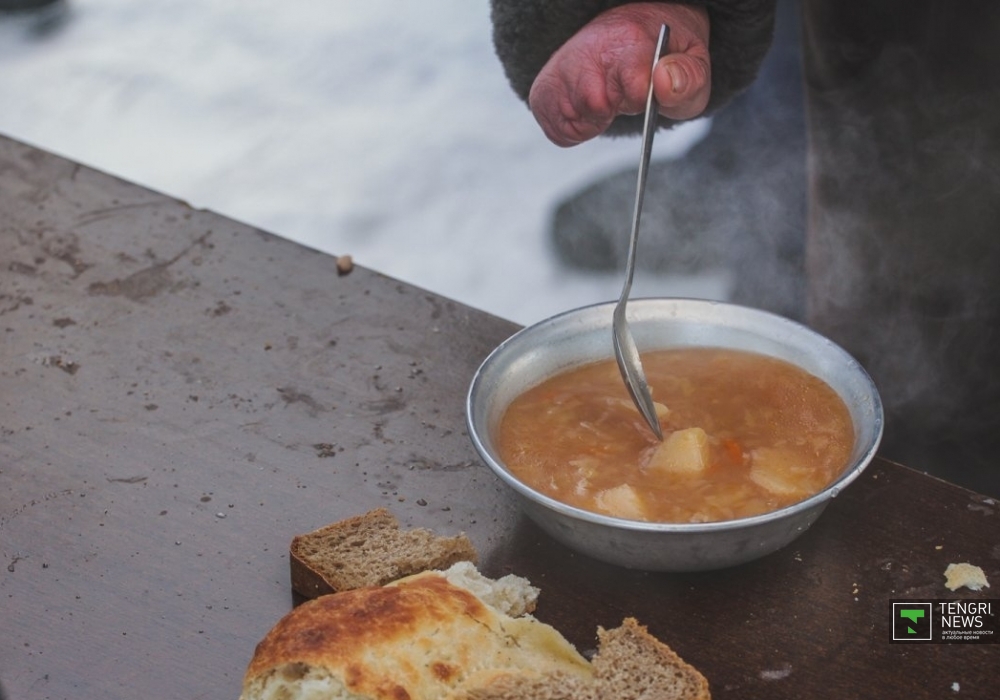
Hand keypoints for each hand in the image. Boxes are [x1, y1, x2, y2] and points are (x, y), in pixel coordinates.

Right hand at [528, 3, 710, 146]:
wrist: (632, 33)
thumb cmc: (664, 56)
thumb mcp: (694, 64)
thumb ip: (688, 78)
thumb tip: (665, 83)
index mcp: (630, 38)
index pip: (630, 84)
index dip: (639, 99)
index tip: (643, 95)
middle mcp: (588, 48)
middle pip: (594, 103)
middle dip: (614, 110)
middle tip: (624, 95)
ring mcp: (561, 67)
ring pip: (574, 117)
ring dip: (595, 120)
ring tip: (608, 99)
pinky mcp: (543, 89)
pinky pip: (557, 131)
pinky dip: (577, 130)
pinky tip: (589, 110)